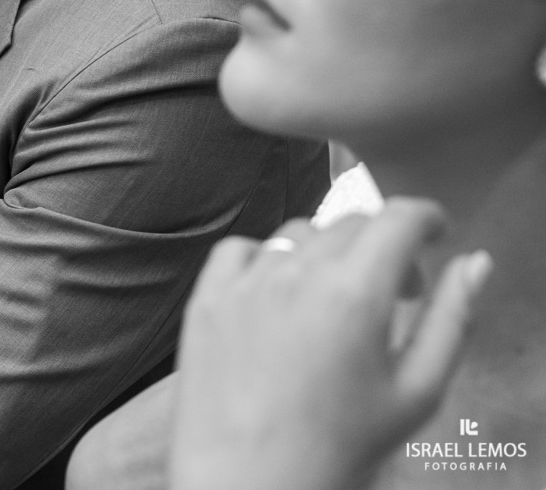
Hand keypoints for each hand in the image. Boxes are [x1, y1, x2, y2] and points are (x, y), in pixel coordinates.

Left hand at [170, 199, 492, 489]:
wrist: (247, 486)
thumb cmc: (336, 450)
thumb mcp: (415, 393)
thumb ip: (451, 320)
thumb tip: (474, 264)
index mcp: (354, 293)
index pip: (398, 219)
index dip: (426, 218)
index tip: (435, 234)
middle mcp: (295, 274)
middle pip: (349, 223)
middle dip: (382, 244)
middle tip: (395, 291)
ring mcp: (244, 284)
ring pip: (296, 233)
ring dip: (326, 252)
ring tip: (336, 301)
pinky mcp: (206, 300)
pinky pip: (240, 250)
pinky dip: (266, 258)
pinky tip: (279, 295)